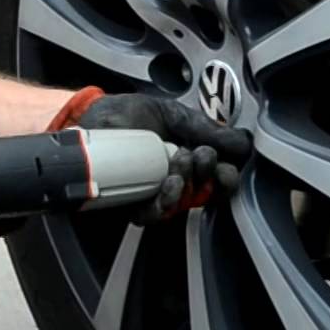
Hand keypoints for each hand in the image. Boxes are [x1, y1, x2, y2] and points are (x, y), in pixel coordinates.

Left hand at [52, 87, 253, 223]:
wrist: (86, 121)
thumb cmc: (123, 116)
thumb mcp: (171, 114)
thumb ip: (206, 129)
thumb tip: (244, 142)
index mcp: (187, 156)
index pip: (219, 176)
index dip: (228, 175)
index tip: (229, 164)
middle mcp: (174, 178)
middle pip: (207, 193)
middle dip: (211, 175)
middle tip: (202, 155)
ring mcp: (154, 194)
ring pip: (184, 204)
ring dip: (189, 183)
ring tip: (181, 161)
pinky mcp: (133, 206)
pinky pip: (156, 214)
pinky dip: (167, 200)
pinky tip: (168, 181)